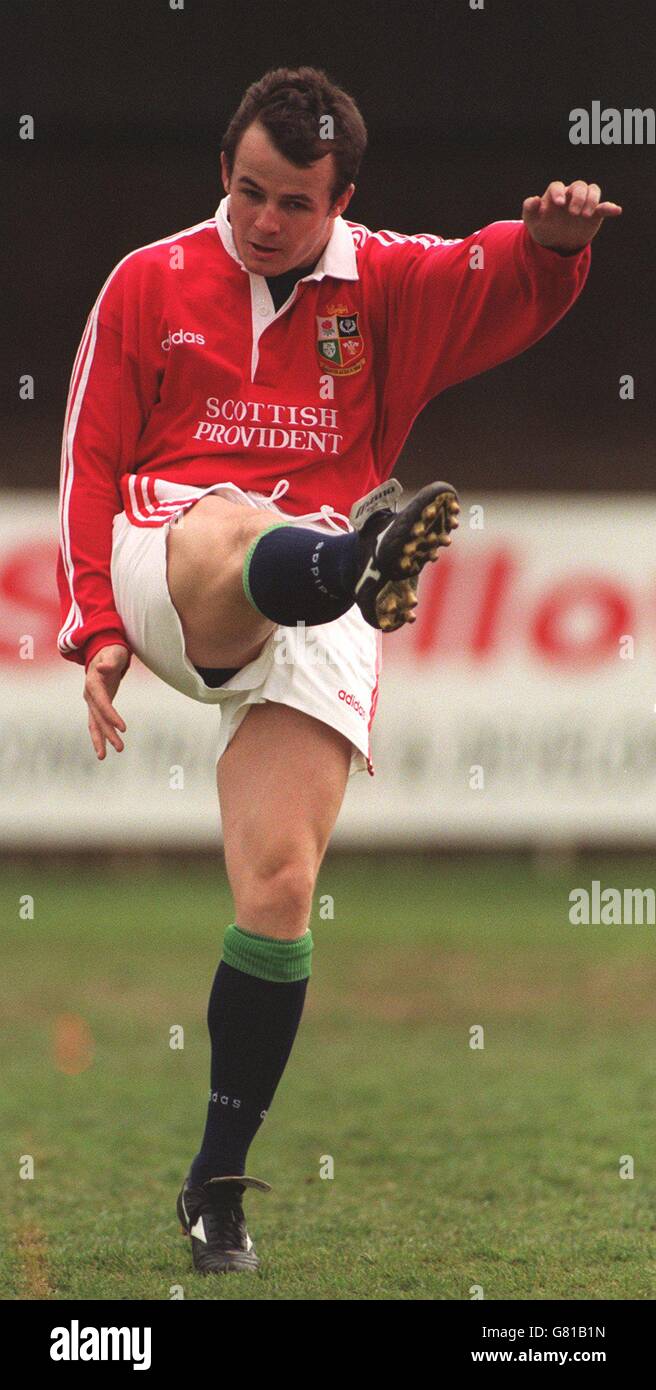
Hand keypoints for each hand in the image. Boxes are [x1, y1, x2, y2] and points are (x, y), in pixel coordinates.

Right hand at [84, 644, 128, 758]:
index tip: (123, 728)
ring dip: (102, 739)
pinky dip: (101, 735)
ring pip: (95, 723)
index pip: (102, 702)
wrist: (103, 650)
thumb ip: (110, 661)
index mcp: (93, 682)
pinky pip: (97, 722)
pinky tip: (107, 749)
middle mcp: (89, 694)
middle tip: (120, 748)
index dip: (111, 715)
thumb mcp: (114, 652)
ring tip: (111, 754)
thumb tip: (103, 668)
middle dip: (108, 733)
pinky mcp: (97, 704)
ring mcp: (91, 700)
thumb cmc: (112, 650)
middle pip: (98, 717)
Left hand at [523, 180, 621, 251]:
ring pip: (592, 190)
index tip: (559, 204)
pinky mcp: (595, 213)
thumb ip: (529, 209)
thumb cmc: (542, 227)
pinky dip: (610, 207)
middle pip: (578, 186)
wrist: (555, 242)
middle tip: (574, 214)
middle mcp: (571, 195)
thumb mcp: (532, 221)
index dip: (558, 192)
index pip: (558, 186)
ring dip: (592, 200)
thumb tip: (534, 200)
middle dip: (577, 197)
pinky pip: (604, 207)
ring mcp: (584, 202)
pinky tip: (615, 211)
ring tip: (586, 215)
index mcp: (555, 195)